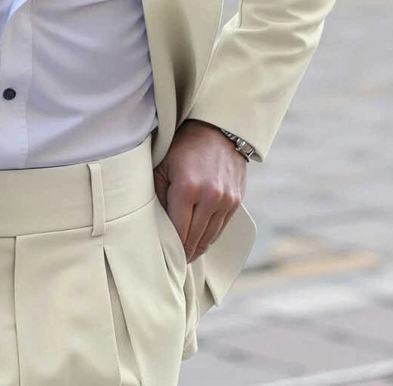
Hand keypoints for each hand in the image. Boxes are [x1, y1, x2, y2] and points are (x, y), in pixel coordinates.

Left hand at [153, 120, 247, 263]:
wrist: (218, 129)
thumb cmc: (184, 145)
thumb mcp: (163, 164)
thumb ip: (157, 194)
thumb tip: (156, 223)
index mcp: (187, 188)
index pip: (178, 230)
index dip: (170, 247)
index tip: (163, 256)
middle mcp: (210, 196)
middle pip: (194, 237)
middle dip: (183, 252)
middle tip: (173, 263)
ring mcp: (226, 200)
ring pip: (210, 236)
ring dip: (198, 248)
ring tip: (186, 256)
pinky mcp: (237, 200)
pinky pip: (222, 228)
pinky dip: (210, 237)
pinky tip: (201, 242)